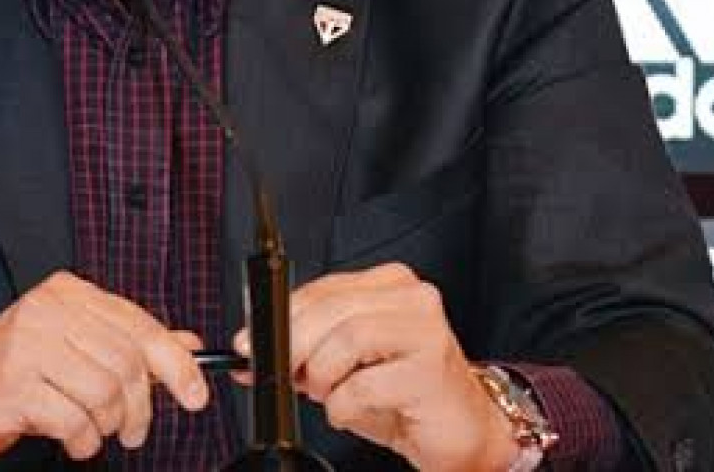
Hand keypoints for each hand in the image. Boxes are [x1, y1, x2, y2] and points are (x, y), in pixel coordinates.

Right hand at [0, 271, 210, 462]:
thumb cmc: (14, 369)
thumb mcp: (73, 345)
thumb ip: (128, 342)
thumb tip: (187, 346)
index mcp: (68, 292)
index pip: (140, 325)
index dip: (177, 364)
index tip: (196, 395)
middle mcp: (48, 310)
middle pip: (128, 363)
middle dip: (139, 408)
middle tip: (132, 429)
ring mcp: (28, 345)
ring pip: (106, 393)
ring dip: (108, 426)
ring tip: (94, 431)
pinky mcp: (14, 385)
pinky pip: (74, 421)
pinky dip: (83, 441)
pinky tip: (73, 440)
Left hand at [232, 263, 517, 471]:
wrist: (465, 430)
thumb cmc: (407, 394)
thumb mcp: (348, 365)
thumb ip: (305, 350)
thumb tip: (249, 352)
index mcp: (390, 283)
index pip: (322, 287)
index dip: (282, 316)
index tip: (251, 342)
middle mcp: (412, 297)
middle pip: (331, 309)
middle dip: (295, 346)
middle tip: (288, 374)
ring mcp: (426, 329)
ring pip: (347, 339)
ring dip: (324, 376)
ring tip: (329, 394)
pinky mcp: (431, 369)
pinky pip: (364, 384)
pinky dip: (344, 404)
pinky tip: (351, 411)